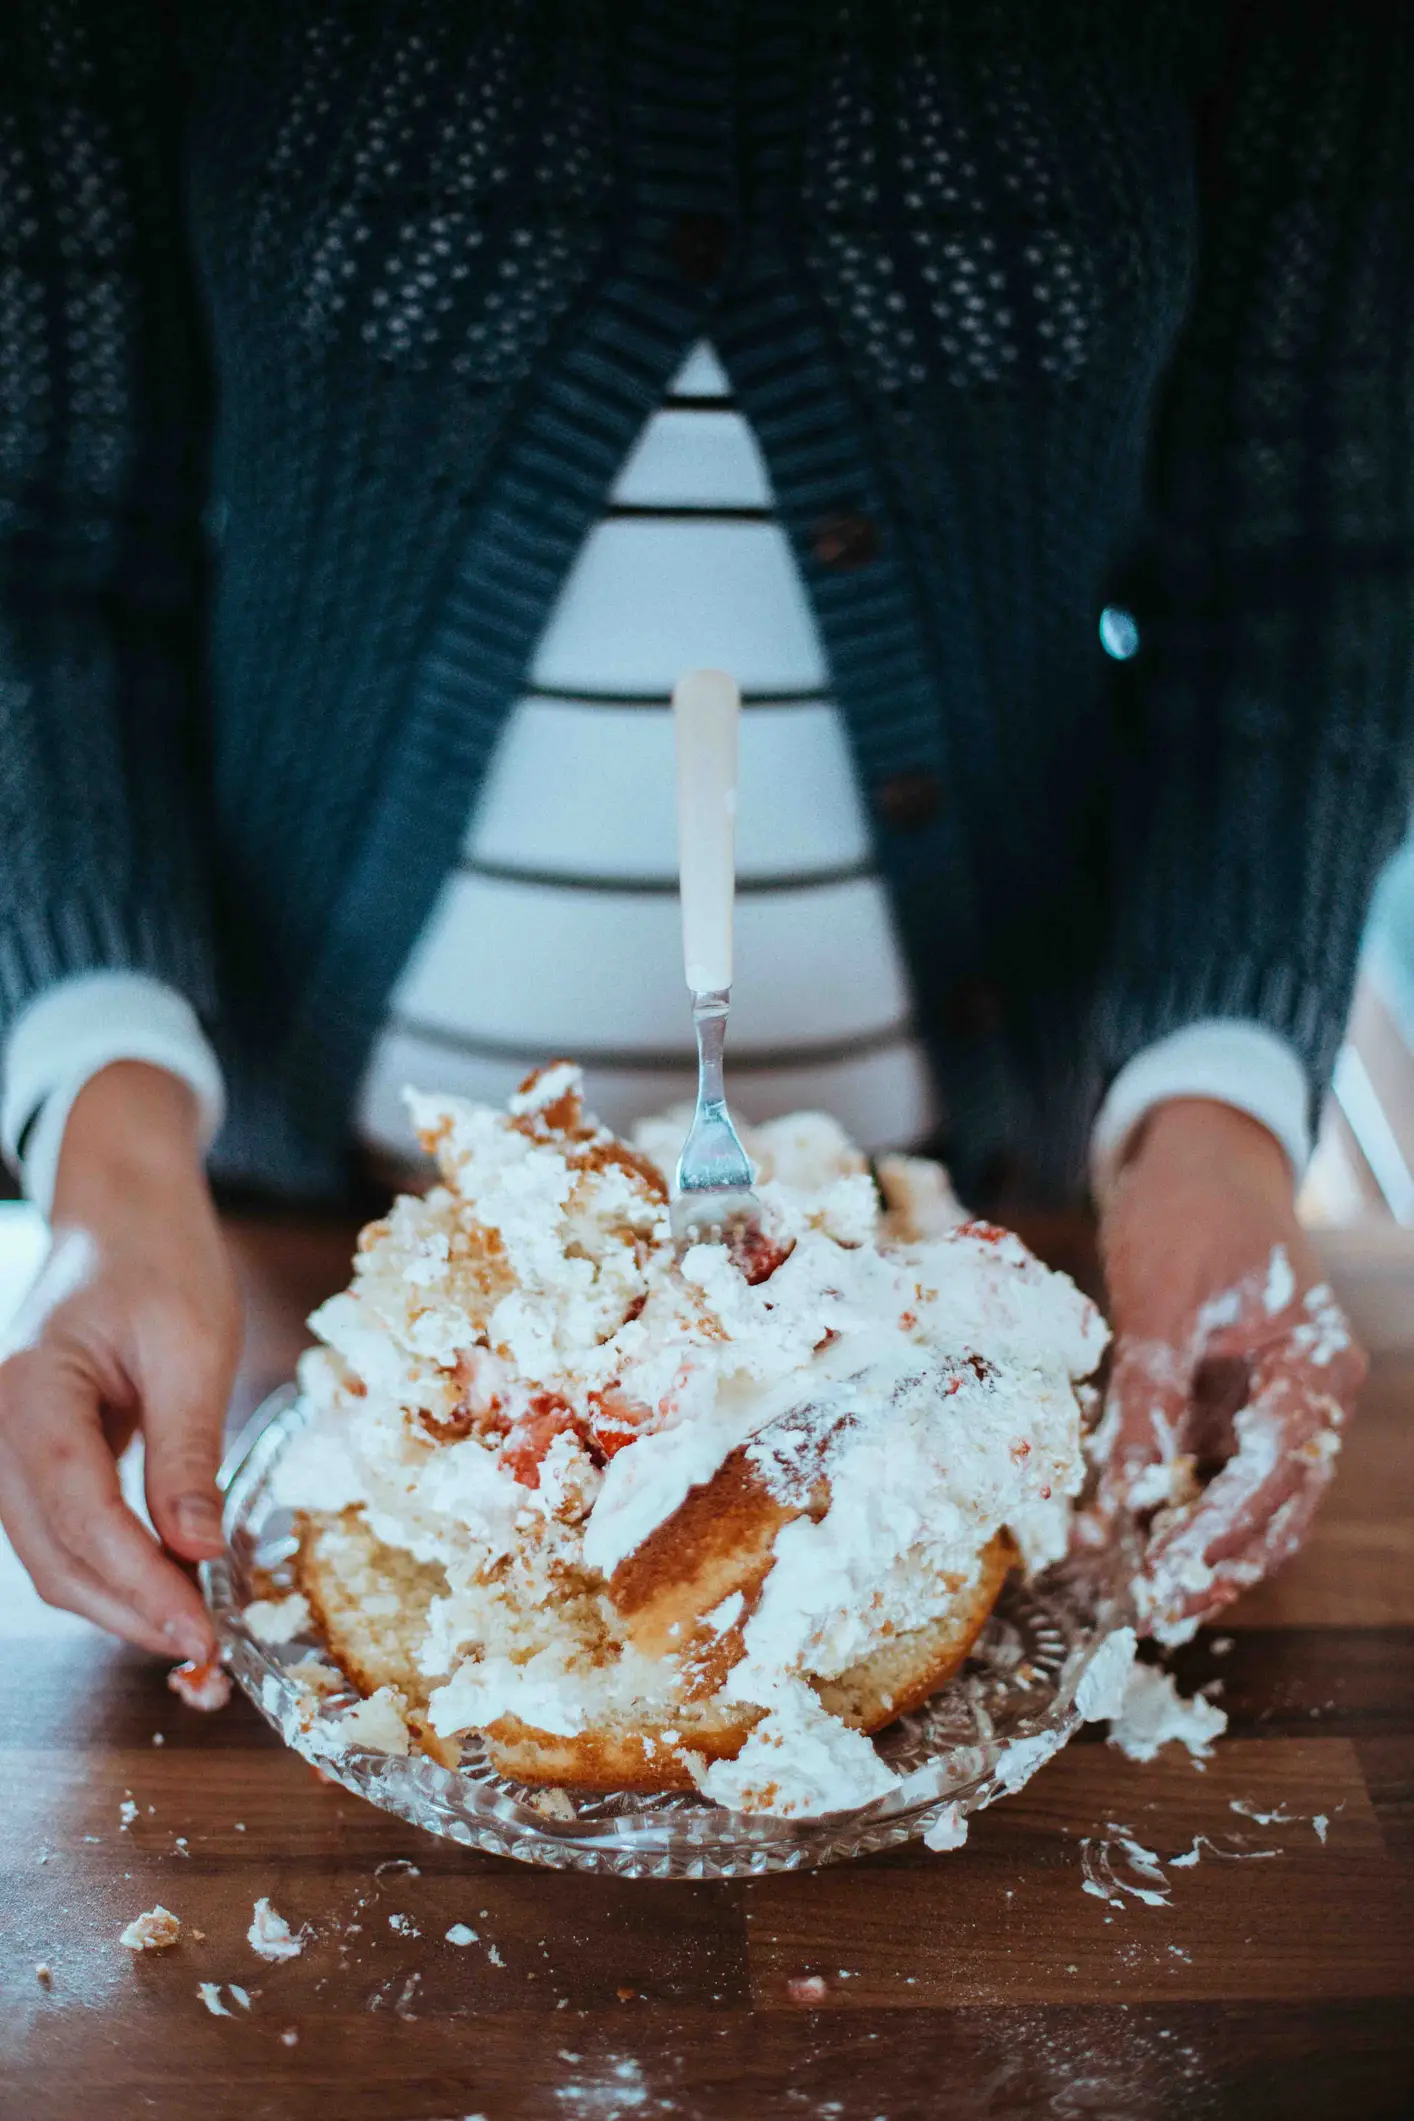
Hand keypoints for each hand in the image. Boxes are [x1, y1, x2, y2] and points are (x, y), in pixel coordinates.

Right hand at [0, 1062, 240, 1657]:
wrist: (122, 1202)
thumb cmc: (161, 1256)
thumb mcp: (193, 1347)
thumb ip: (188, 1452)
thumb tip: (199, 1553)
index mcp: (31, 1391)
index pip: (79, 1515)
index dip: (139, 1586)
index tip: (201, 1632)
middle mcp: (0, 1428)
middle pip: (53, 1555)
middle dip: (130, 1614)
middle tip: (209, 1658)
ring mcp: (10, 1444)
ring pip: (52, 1555)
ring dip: (120, 1603)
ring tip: (198, 1638)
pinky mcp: (38, 1453)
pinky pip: (66, 1529)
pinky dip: (114, 1569)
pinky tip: (171, 1589)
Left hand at [1097, 1098, 1364, 1642]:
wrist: (1199, 1150)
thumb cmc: (1188, 1208)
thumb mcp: (1160, 1299)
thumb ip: (1149, 1397)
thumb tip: (1123, 1497)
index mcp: (1313, 1367)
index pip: (1275, 1475)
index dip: (1219, 1536)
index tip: (1163, 1581)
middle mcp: (1309, 1395)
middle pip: (1276, 1508)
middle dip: (1214, 1563)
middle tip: (1147, 1609)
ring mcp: (1276, 1402)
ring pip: (1250, 1502)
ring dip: (1198, 1547)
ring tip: (1133, 1590)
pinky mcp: (1236, 1401)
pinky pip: (1214, 1469)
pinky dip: (1176, 1503)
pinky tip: (1123, 1532)